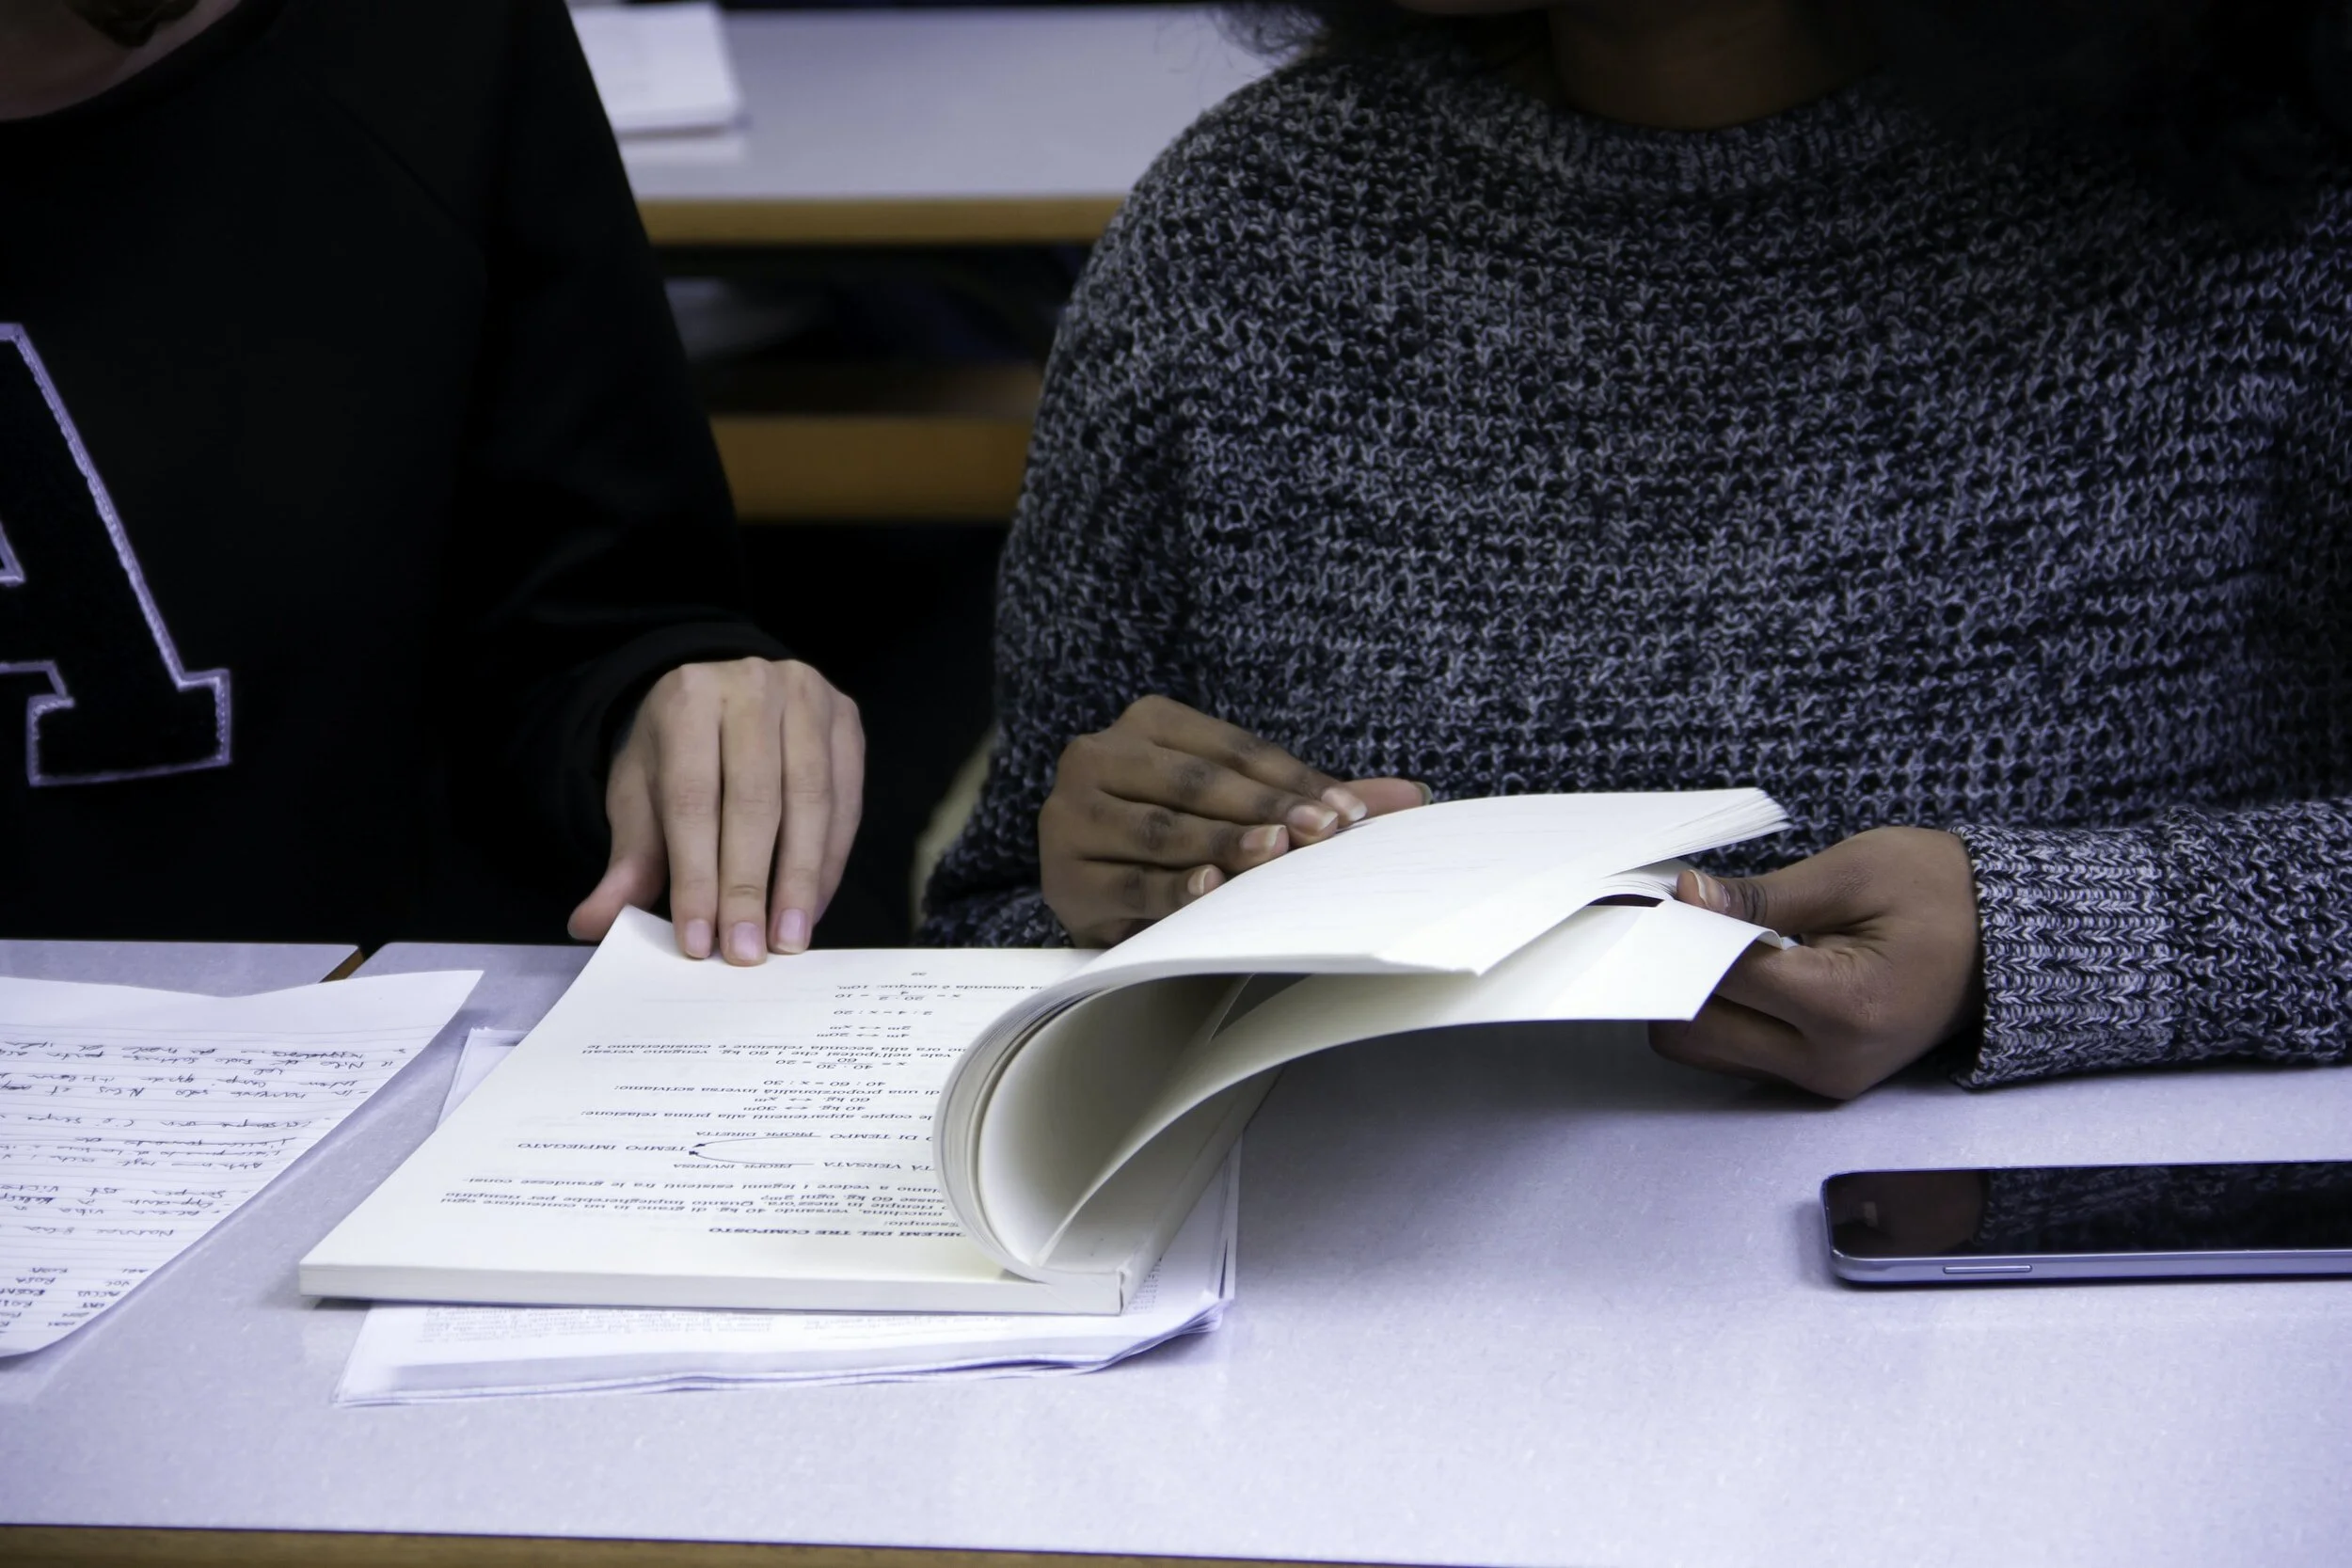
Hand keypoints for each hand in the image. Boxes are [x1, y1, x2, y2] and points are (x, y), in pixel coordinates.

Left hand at [567, 658, 862, 963]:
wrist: (724, 701)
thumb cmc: (680, 756)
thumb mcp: (642, 797)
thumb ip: (628, 860)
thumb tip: (590, 923)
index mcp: (688, 697)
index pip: (692, 799)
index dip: (696, 876)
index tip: (699, 940)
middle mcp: (753, 686)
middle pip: (755, 801)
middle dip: (749, 886)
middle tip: (745, 952)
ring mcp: (808, 698)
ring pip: (810, 802)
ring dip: (799, 881)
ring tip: (786, 941)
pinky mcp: (848, 722)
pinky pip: (845, 802)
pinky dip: (829, 862)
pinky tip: (811, 906)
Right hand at [1040, 694, 1427, 946]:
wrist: (1091, 883)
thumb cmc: (1179, 837)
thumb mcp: (1239, 807)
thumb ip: (1312, 798)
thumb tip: (1412, 797)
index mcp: (1146, 722)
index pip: (1230, 749)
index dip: (1292, 779)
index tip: (1348, 811)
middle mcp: (1098, 755)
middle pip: (1196, 782)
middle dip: (1266, 808)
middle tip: (1323, 832)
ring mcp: (1072, 815)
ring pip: (1162, 830)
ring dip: (1222, 843)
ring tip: (1275, 853)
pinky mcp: (1064, 875)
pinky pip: (1129, 882)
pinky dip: (1173, 888)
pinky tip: (1210, 889)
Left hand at [1648, 826, 1981, 1099]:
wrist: (2007, 940)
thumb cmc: (1944, 895)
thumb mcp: (1854, 873)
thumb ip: (1761, 895)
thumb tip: (1687, 898)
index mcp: (1844, 1008)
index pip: (1720, 977)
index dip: (1677, 932)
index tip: (1654, 896)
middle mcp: (1829, 1061)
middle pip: (1693, 1032)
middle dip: (1672, 972)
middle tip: (1671, 918)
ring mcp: (1824, 1079)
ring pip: (1705, 1050)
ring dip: (1690, 996)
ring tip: (1706, 938)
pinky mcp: (1818, 1078)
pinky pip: (1736, 1053)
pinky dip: (1719, 1011)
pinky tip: (1731, 964)